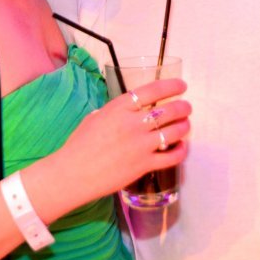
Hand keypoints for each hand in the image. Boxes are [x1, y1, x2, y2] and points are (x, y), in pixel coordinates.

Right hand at [55, 78, 190, 201]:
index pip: (152, 91)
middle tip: (186, 107)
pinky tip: (181, 147)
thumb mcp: (94, 118)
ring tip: (185, 124)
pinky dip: (181, 150)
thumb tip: (128, 110)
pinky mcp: (144, 165)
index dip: (171, 86)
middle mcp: (133, 124)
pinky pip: (172, 157)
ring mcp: (140, 145)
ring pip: (175, 131)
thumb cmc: (79, 145)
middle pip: (169, 110)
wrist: (73, 173)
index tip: (181, 86)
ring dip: (184, 126)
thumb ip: (114, 112)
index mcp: (119, 108)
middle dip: (183, 107)